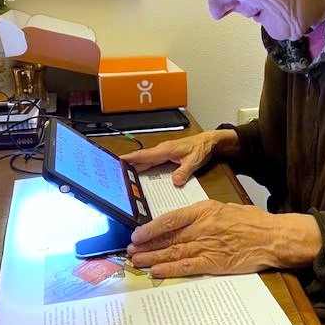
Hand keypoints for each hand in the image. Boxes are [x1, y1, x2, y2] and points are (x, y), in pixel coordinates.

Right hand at [121, 129, 238, 185]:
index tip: (117, 160)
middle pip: (142, 159)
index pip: (144, 155)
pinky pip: (153, 162)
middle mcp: (162, 151)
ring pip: (146, 161)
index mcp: (165, 150)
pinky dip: (145, 168)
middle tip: (115, 173)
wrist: (209, 142)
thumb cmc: (201, 149)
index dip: (130, 158)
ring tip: (123, 176)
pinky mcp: (167, 156)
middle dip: (128, 165)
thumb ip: (184, 171)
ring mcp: (164, 153)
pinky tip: (141, 176)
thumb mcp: (194, 161)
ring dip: (136, 167)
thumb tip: (175, 182)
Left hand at [127, 200, 322, 277]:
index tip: (136, 234)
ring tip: (137, 262)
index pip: (170, 219)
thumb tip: (180, 223)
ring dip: (152, 258)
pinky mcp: (215, 263)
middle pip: (168, 238)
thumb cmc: (250, 220)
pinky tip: (156, 272)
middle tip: (130, 250)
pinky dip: (170, 270)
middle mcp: (202, 228)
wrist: (272, 237)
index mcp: (204, 210)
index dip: (150, 228)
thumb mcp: (223, 208)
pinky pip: (188, 267)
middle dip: (146, 245)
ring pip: (173, 252)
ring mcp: (208, 246)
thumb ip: (201, 215)